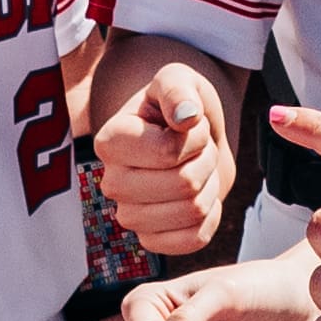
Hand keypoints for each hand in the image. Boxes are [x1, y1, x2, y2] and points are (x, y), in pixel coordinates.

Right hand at [84, 45, 240, 253]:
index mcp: (109, 142)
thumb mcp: (178, 79)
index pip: (168, 152)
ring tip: (198, 167)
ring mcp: (130, 217)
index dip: (195, 137)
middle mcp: (112, 184)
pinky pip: (195, 239)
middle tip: (198, 148)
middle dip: (206, 161)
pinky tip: (201, 195)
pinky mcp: (152, 241)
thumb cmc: (180, 107)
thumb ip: (178, 89)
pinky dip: (211, 216)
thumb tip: (186, 117)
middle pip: (184, 184)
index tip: (191, 125)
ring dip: (209, 185)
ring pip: (193, 211)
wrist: (190, 140)